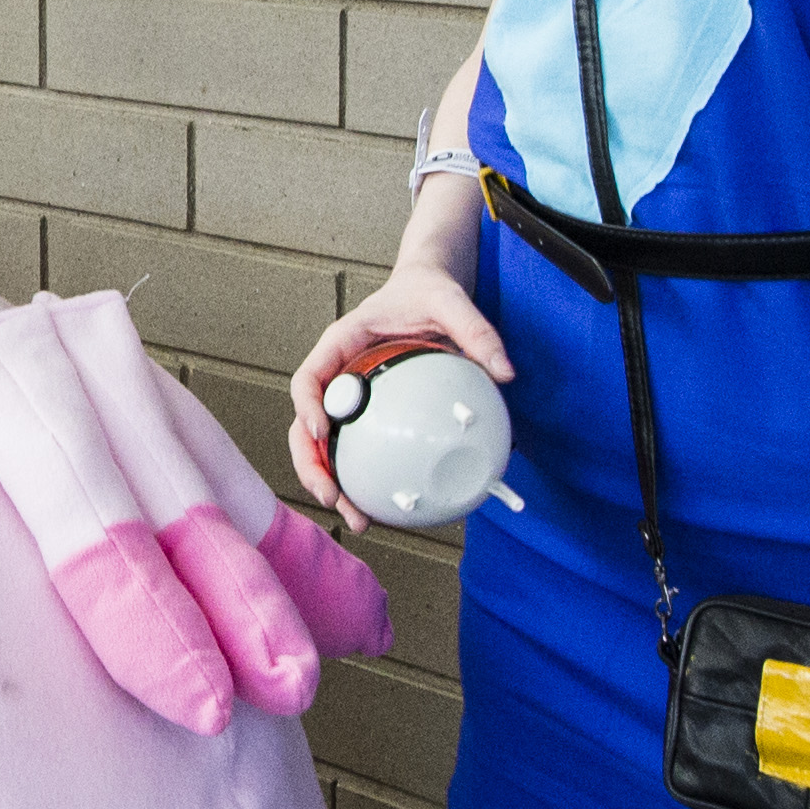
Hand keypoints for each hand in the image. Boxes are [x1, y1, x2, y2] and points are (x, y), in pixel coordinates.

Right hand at [287, 260, 512, 526]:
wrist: (428, 289)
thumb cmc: (428, 291)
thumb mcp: (452, 301)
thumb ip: (477, 331)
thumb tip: (505, 373)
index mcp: (341, 343)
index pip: (309, 377)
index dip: (307, 407)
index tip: (321, 433)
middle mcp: (336, 375)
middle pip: (304, 425)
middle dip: (311, 465)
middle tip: (332, 496)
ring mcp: (348, 398)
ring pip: (322, 448)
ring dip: (331, 484)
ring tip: (356, 518)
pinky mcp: (366, 414)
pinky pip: (356, 448)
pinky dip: (362, 478)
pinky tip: (384, 505)